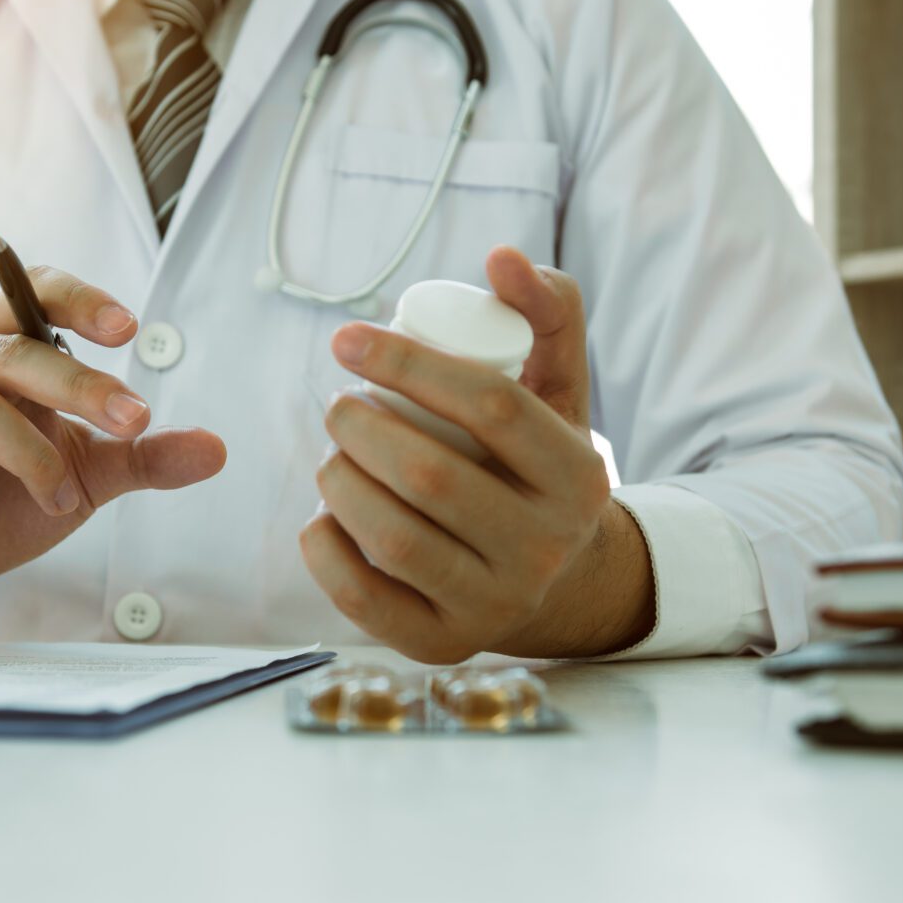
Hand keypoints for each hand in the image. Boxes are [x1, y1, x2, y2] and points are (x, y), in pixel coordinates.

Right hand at [0, 267, 226, 625]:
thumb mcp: (81, 477)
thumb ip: (138, 457)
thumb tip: (215, 448)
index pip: (27, 293)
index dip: (76, 299)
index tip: (128, 329)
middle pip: (12, 351)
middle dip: (82, 386)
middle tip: (135, 421)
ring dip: (33, 457)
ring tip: (58, 498)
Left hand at [300, 247, 653, 662]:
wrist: (559, 580)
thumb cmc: (538, 465)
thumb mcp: (559, 389)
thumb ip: (547, 309)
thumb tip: (499, 257)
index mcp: (579, 477)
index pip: (489, 405)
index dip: (407, 362)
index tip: (348, 340)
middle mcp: (544, 549)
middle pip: (431, 475)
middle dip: (358, 426)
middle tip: (336, 406)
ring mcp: (495, 605)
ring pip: (393, 537)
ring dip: (338, 481)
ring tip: (333, 455)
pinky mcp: (441, 644)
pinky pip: (363, 598)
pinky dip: (325, 548)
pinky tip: (323, 516)